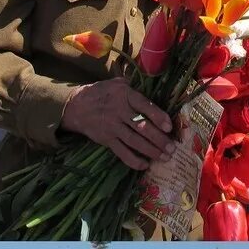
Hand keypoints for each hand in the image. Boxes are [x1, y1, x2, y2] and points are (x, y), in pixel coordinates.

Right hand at [61, 78, 176, 168]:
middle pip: (142, 127)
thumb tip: (151, 84)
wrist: (76, 107)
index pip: (144, 106)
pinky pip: (121, 152)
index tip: (169, 127)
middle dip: (159, 139)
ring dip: (151, 151)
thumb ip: (133, 85)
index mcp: (124, 96)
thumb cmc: (101, 93)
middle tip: (172, 148)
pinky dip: (133, 160)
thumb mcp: (115, 83)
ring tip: (165, 157)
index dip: (158, 117)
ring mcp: (112, 128)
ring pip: (134, 141)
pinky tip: (144, 165)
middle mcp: (119, 112)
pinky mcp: (106, 140)